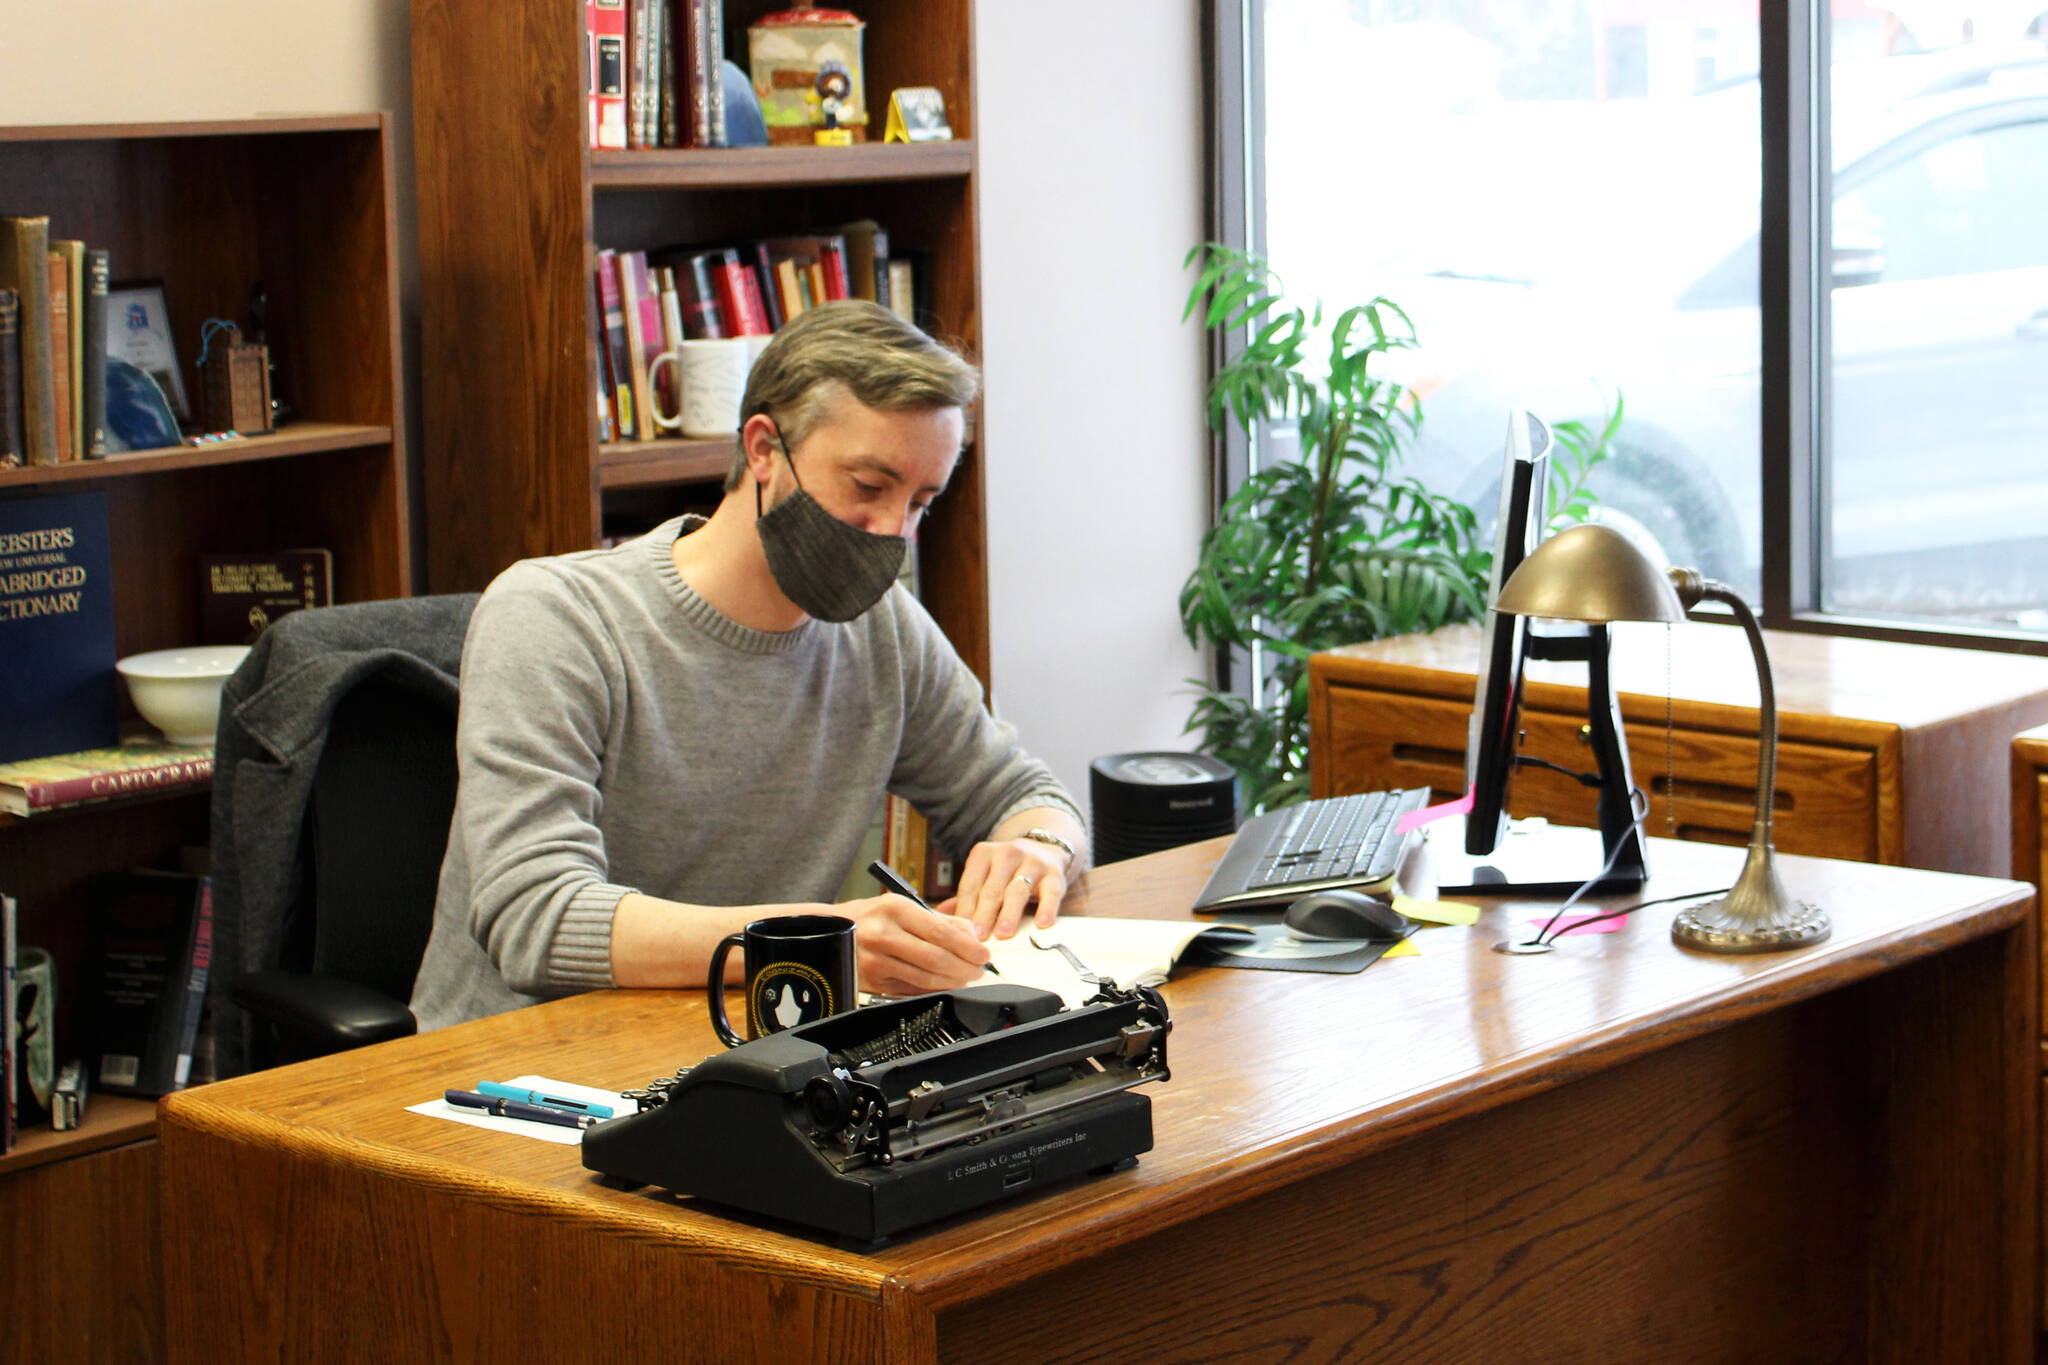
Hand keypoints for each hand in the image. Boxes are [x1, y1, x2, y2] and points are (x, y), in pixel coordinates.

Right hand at [842, 893, 991, 995]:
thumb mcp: (903, 906)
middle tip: (978, 970)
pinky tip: (944, 985)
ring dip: (952, 981)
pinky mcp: (873, 983)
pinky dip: (933, 989)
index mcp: (894, 909)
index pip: (940, 931)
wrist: (831, 932)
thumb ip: (941, 919)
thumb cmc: (872, 917)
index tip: (983, 954)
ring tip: (965, 977)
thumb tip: (972, 934)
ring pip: (925, 978)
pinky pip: (911, 990)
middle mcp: (883, 935)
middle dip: (964, 967)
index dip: (967, 946)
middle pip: (935, 958)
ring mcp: (875, 961)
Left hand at [937, 838, 1068, 940]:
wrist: (1044, 850)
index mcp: (984, 854)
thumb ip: (966, 896)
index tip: (962, 932)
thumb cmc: (1007, 871)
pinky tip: (1041, 924)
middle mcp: (1007, 853)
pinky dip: (1046, 909)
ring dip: (1009, 914)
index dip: (965, 909)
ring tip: (1003, 933)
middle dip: (984, 915)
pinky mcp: (1054, 874)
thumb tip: (940, 918)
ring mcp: (1032, 862)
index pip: (970, 885)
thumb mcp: (984, 875)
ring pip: (1018, 891)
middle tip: (978, 938)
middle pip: (992, 889)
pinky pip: (1051, 893)